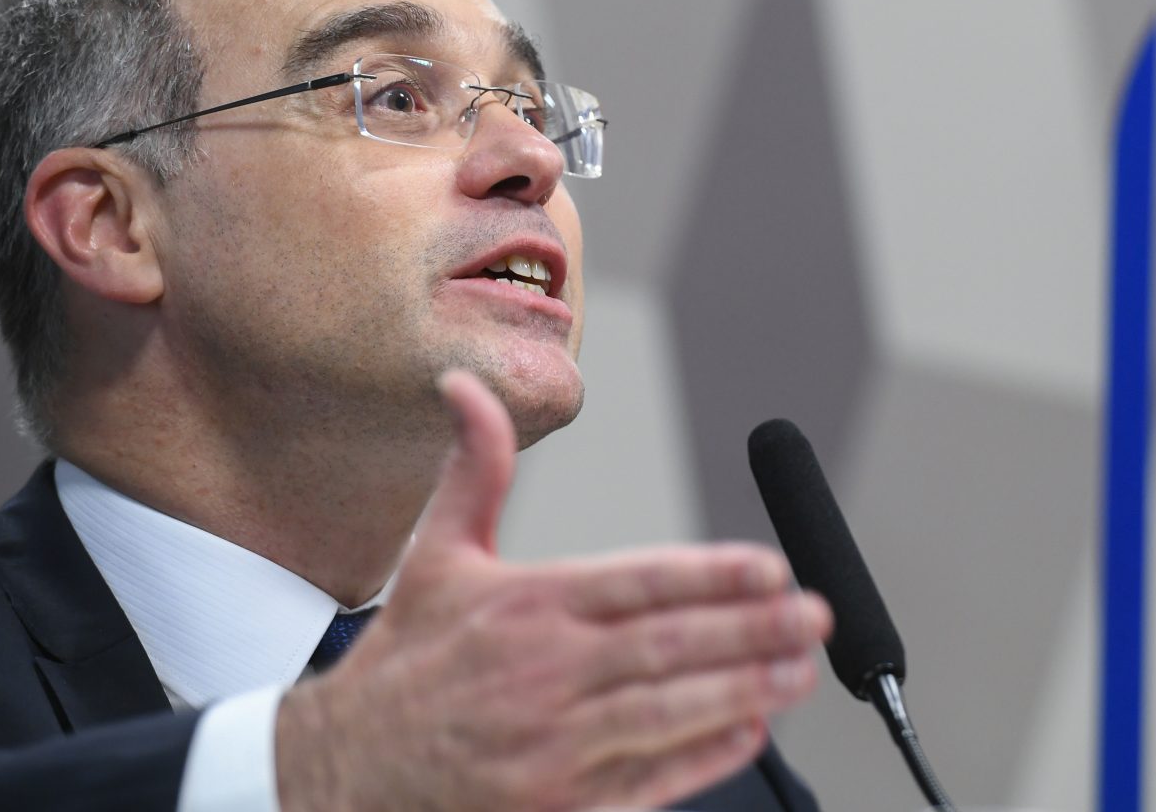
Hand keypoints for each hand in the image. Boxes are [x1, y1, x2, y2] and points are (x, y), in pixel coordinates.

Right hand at [276, 369, 831, 811]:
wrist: (341, 772)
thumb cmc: (403, 662)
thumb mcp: (435, 555)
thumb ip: (474, 470)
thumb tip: (467, 386)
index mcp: (524, 606)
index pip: (636, 582)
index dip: (711, 575)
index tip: (770, 567)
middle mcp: (542, 674)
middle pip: (667, 648)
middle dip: (751, 631)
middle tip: (814, 617)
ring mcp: (550, 746)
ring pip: (665, 714)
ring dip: (743, 691)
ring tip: (799, 671)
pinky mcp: (555, 806)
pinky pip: (645, 783)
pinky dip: (701, 759)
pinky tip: (749, 733)